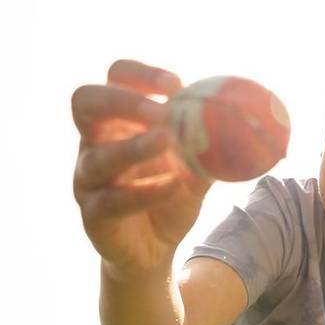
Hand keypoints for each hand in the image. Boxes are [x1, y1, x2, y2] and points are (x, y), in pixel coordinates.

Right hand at [72, 60, 211, 274]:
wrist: (154, 250)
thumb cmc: (169, 195)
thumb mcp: (195, 165)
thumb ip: (210, 141)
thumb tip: (240, 118)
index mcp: (118, 119)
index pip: (115, 77)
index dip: (140, 74)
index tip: (176, 85)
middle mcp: (94, 142)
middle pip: (84, 102)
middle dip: (122, 100)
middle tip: (160, 113)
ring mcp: (87, 179)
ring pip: (97, 157)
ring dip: (134, 147)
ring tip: (167, 143)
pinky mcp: (92, 215)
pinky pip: (111, 201)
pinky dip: (144, 193)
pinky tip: (172, 186)